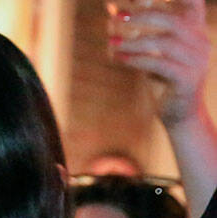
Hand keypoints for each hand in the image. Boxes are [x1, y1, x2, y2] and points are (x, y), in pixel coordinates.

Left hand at [111, 0, 209, 126]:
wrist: (180, 114)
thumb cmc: (162, 77)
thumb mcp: (148, 49)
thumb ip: (135, 28)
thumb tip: (111, 8)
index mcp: (194, 29)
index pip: (191, 1)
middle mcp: (200, 41)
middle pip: (172, 19)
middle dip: (142, 15)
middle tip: (116, 18)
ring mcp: (196, 61)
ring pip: (165, 42)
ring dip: (134, 41)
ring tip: (112, 43)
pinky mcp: (186, 80)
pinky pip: (160, 65)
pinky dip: (137, 59)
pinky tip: (120, 58)